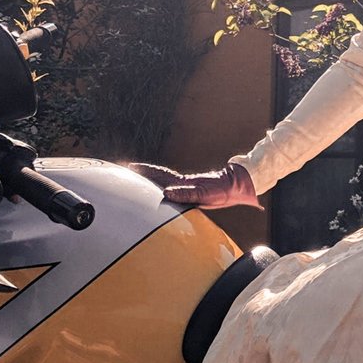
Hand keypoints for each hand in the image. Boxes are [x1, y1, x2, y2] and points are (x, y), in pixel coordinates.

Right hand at [128, 161, 259, 208]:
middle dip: (143, 175)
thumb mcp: (202, 194)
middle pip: (158, 177)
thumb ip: (185, 194)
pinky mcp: (190, 194)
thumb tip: (166, 193)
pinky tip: (162, 195)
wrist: (234, 187)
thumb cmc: (220, 190)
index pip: (158, 174)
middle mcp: (181, 183)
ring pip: (164, 184)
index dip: (144, 171)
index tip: (130, 167)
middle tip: (128, 172)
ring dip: (152, 182)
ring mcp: (185, 187)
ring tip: (139, 184)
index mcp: (181, 182)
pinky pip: (172, 192)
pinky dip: (163, 191)